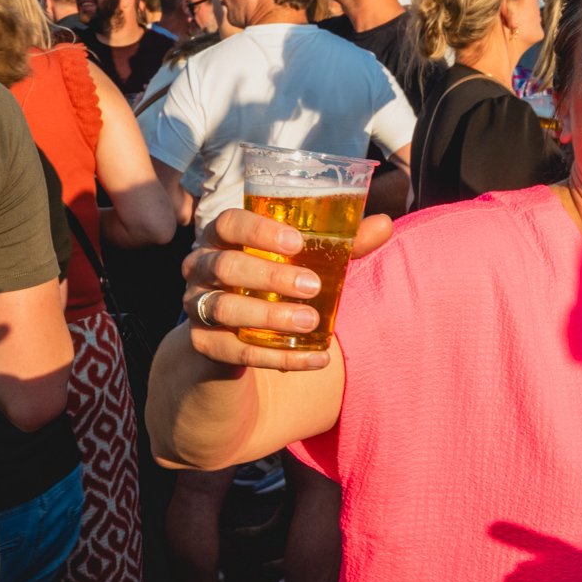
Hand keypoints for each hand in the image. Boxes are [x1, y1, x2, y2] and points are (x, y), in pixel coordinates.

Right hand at [181, 208, 391, 369]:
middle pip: (226, 265)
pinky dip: (275, 357)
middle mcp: (201, 268)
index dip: (259, 230)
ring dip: (269, 315)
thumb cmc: (277, 287)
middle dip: (271, 276)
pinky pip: (234, 351)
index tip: (296, 243)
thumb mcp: (310, 265)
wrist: (237, 345)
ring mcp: (196, 307)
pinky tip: (314, 359)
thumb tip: (386, 223)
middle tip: (312, 286)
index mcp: (224, 238)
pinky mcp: (203, 345)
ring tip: (310, 321)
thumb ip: (344, 246)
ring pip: (223, 308)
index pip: (229, 222)